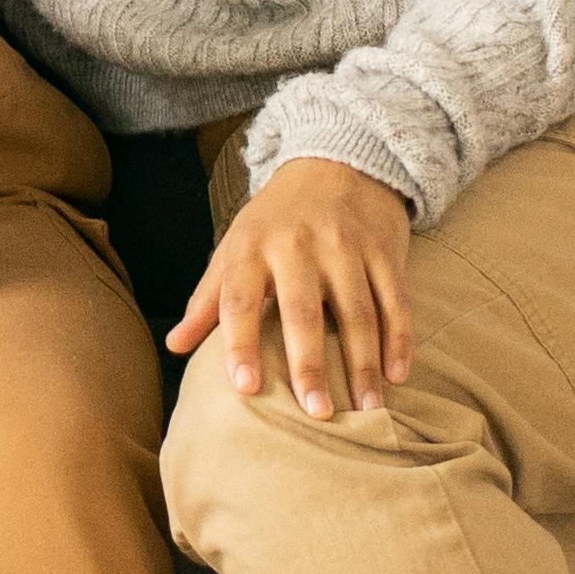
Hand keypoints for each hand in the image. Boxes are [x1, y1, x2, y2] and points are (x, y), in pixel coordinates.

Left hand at [169, 157, 414, 421]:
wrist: (338, 161)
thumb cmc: (275, 220)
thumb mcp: (235, 248)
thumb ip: (208, 300)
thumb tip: (174, 346)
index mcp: (252, 247)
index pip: (240, 302)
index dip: (240, 345)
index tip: (245, 388)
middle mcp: (298, 245)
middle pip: (302, 312)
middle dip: (310, 365)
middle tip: (316, 413)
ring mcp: (345, 246)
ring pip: (358, 312)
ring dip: (364, 364)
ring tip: (368, 410)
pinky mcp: (384, 249)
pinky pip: (396, 300)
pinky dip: (400, 339)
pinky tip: (398, 376)